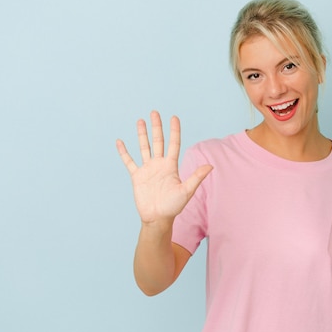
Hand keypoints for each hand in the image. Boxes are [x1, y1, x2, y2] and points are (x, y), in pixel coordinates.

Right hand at [116, 111, 212, 226]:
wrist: (158, 218)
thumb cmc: (174, 207)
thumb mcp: (186, 191)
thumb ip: (196, 177)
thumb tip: (210, 166)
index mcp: (171, 166)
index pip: (173, 144)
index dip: (174, 131)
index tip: (174, 117)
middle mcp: (159, 165)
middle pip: (158, 141)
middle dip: (157, 127)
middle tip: (154, 112)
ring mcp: (148, 169)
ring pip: (144, 147)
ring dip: (142, 134)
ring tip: (140, 121)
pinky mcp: (137, 176)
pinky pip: (129, 161)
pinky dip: (124, 152)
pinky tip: (120, 142)